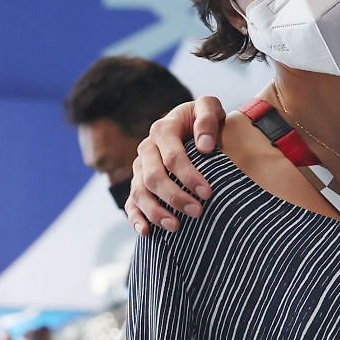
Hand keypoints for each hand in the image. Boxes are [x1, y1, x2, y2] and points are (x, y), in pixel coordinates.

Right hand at [125, 97, 226, 235]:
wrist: (189, 125)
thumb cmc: (203, 119)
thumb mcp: (208, 107)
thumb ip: (208, 119)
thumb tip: (205, 147)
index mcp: (162, 129)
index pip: (172, 157)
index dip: (189, 176)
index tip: (208, 193)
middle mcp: (146, 149)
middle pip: (153, 178)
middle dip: (175, 197)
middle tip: (197, 212)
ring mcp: (139, 168)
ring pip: (140, 192)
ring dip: (156, 212)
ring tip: (176, 227)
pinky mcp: (137, 183)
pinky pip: (131, 203)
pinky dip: (135, 218)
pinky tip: (146, 232)